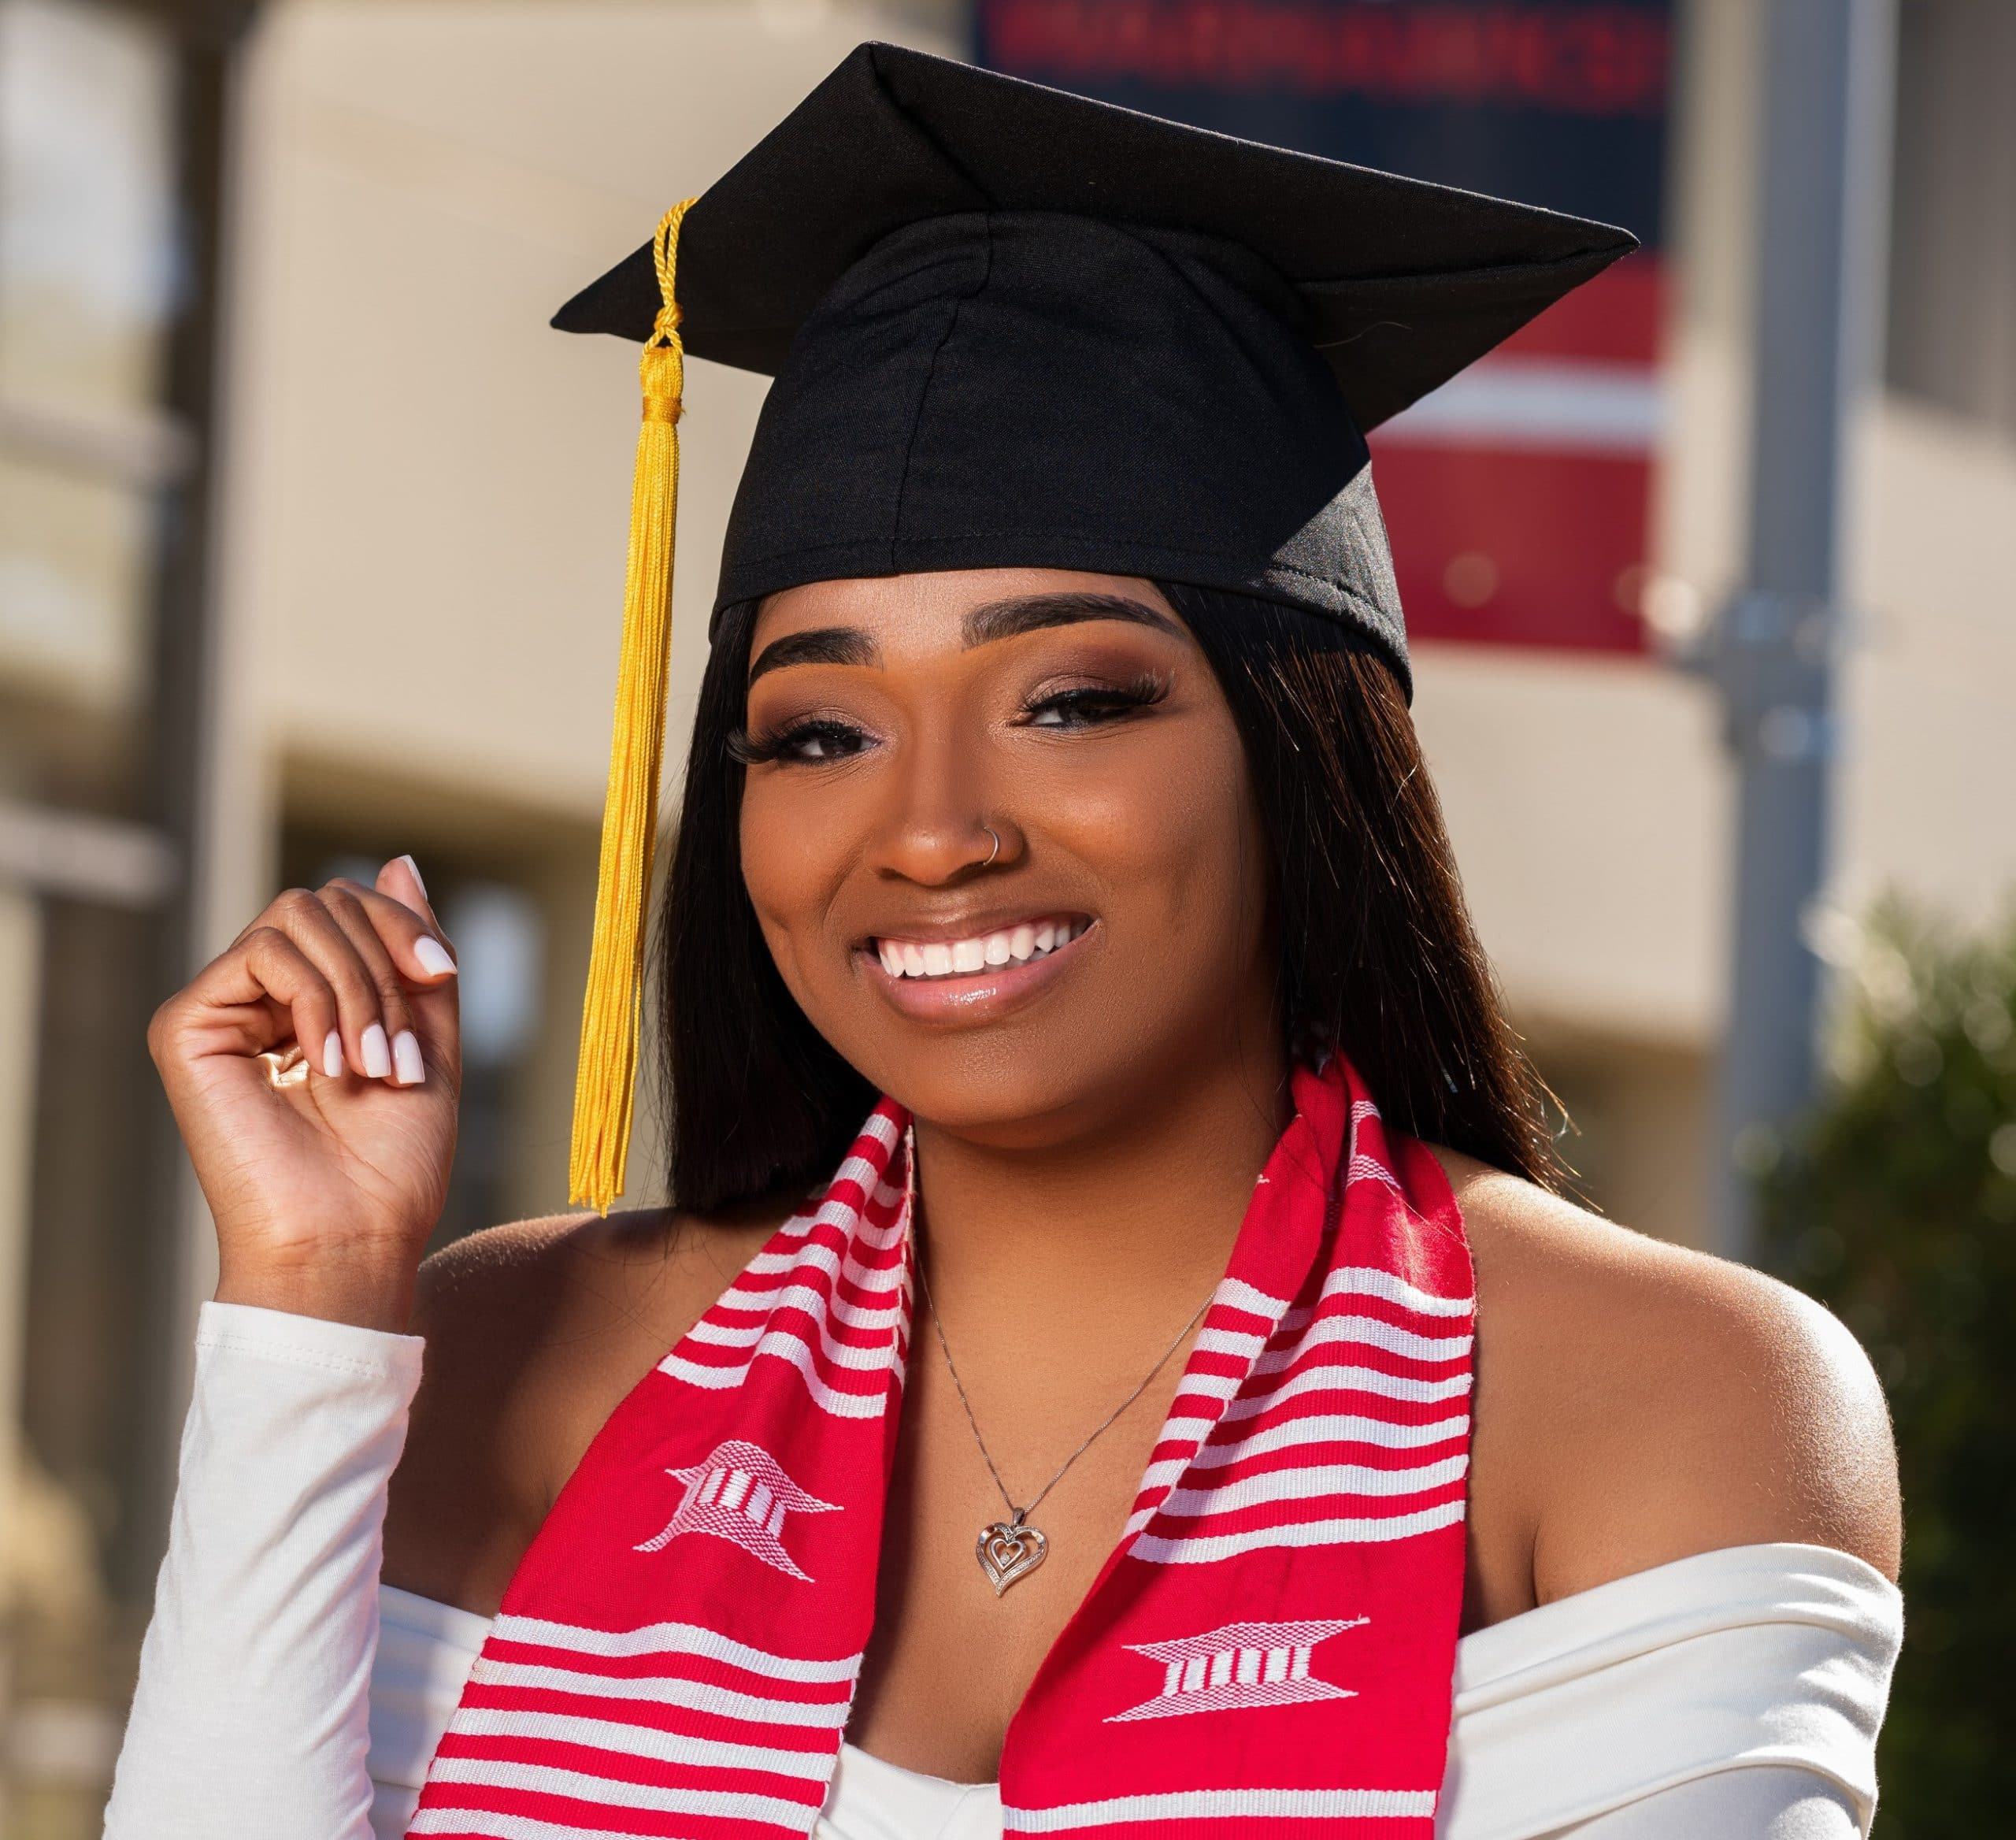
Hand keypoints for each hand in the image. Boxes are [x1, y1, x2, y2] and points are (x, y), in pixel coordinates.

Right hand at [149, 856, 461, 1330]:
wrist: (352, 1236)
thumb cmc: (393, 1162)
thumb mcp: (432, 1038)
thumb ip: (415, 953)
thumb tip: (398, 861)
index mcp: (316, 1000)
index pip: (353, 906)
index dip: (404, 927)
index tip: (442, 975)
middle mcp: (263, 997)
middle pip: (328, 900)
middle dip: (384, 962)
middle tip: (401, 1051)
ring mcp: (223, 1008)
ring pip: (299, 915)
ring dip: (358, 987)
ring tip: (373, 1065)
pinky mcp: (188, 1025)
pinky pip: (263, 950)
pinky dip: (315, 998)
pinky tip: (328, 1062)